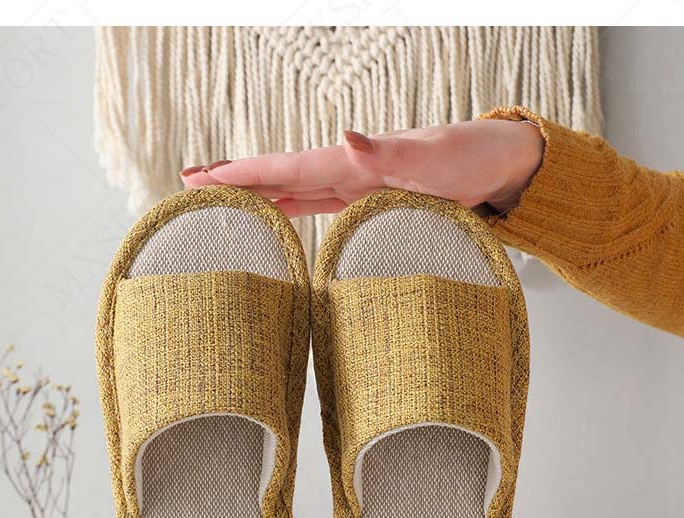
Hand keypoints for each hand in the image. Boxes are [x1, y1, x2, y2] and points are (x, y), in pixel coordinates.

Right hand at [180, 119, 543, 217]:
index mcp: (352, 163)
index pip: (285, 169)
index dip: (243, 175)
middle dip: (233, 180)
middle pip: (277, 176)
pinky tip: (275, 214)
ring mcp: (354, 186)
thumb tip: (346, 138)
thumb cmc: (468, 160)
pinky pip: (316, 205)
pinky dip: (288, 207)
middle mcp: (346, 171)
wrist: (498, 164)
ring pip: (290, 190)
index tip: (200, 179)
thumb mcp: (432, 159)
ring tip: (215, 196)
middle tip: (185, 183)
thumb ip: (388, 153)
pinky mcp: (368, 201)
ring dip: (253, 194)